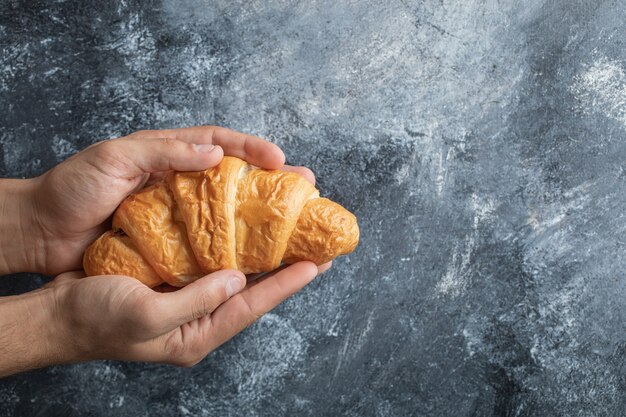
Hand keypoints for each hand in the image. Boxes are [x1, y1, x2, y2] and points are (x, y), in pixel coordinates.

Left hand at [10, 125, 313, 275]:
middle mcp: (179, 181)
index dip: (253, 148)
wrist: (42, 233)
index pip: (220, 142)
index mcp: (167, 152)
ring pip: (227, 210)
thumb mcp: (113, 158)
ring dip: (260, 215)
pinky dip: (233, 244)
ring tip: (292, 222)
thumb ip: (163, 152)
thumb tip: (216, 153)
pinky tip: (256, 253)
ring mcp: (177, 213)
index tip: (281, 161)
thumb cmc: (71, 189)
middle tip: (305, 187)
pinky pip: (209, 241)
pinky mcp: (170, 242)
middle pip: (234, 176)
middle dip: (271, 181)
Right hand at [42, 261, 327, 369]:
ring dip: (262, 259)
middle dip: (283, 273)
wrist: (56, 315)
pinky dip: (230, 253)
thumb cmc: (94, 320)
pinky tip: (242, 237)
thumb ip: (195, 301)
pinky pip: (211, 268)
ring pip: (235, 280)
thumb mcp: (146, 315)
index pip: (251, 307)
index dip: (285, 285)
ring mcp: (187, 304)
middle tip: (314, 249)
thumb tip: (236, 279)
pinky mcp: (174, 286)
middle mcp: (198, 322)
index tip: (315, 264)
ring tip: (289, 240)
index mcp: (196, 336)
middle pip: (251, 294)